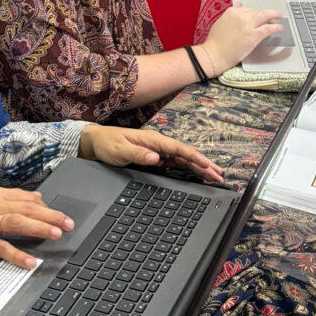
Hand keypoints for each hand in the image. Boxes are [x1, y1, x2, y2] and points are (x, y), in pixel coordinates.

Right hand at [0, 185, 72, 269]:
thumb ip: (9, 198)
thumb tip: (37, 197)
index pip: (25, 198)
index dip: (45, 207)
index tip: (59, 215)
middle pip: (25, 208)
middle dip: (50, 216)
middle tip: (67, 223)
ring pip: (17, 223)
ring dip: (39, 228)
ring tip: (56, 234)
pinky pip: (1, 248)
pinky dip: (17, 255)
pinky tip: (30, 261)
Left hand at [78, 124, 223, 182]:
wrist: (96, 142)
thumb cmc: (107, 144)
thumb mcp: (119, 150)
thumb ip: (138, 154)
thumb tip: (157, 158)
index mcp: (153, 140)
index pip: (178, 149)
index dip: (194, 157)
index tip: (207, 165)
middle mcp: (158, 144)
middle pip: (185, 154)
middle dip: (203, 164)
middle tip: (218, 175)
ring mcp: (157, 150)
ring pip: (183, 159)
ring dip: (198, 167)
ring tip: (213, 175)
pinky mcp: (154, 157)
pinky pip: (175, 163)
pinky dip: (187, 168)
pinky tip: (196, 174)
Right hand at [200, 2, 283, 74]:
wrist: (214, 55)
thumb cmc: (214, 42)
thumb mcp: (220, 22)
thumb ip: (231, 14)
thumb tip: (239, 5)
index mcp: (232, 12)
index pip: (247, 9)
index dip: (254, 13)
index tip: (257, 16)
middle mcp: (241, 16)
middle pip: (257, 12)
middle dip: (266, 14)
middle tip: (272, 17)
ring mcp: (248, 25)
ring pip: (266, 16)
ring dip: (274, 16)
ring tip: (279, 18)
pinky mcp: (254, 36)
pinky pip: (269, 28)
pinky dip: (276, 27)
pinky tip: (280, 28)